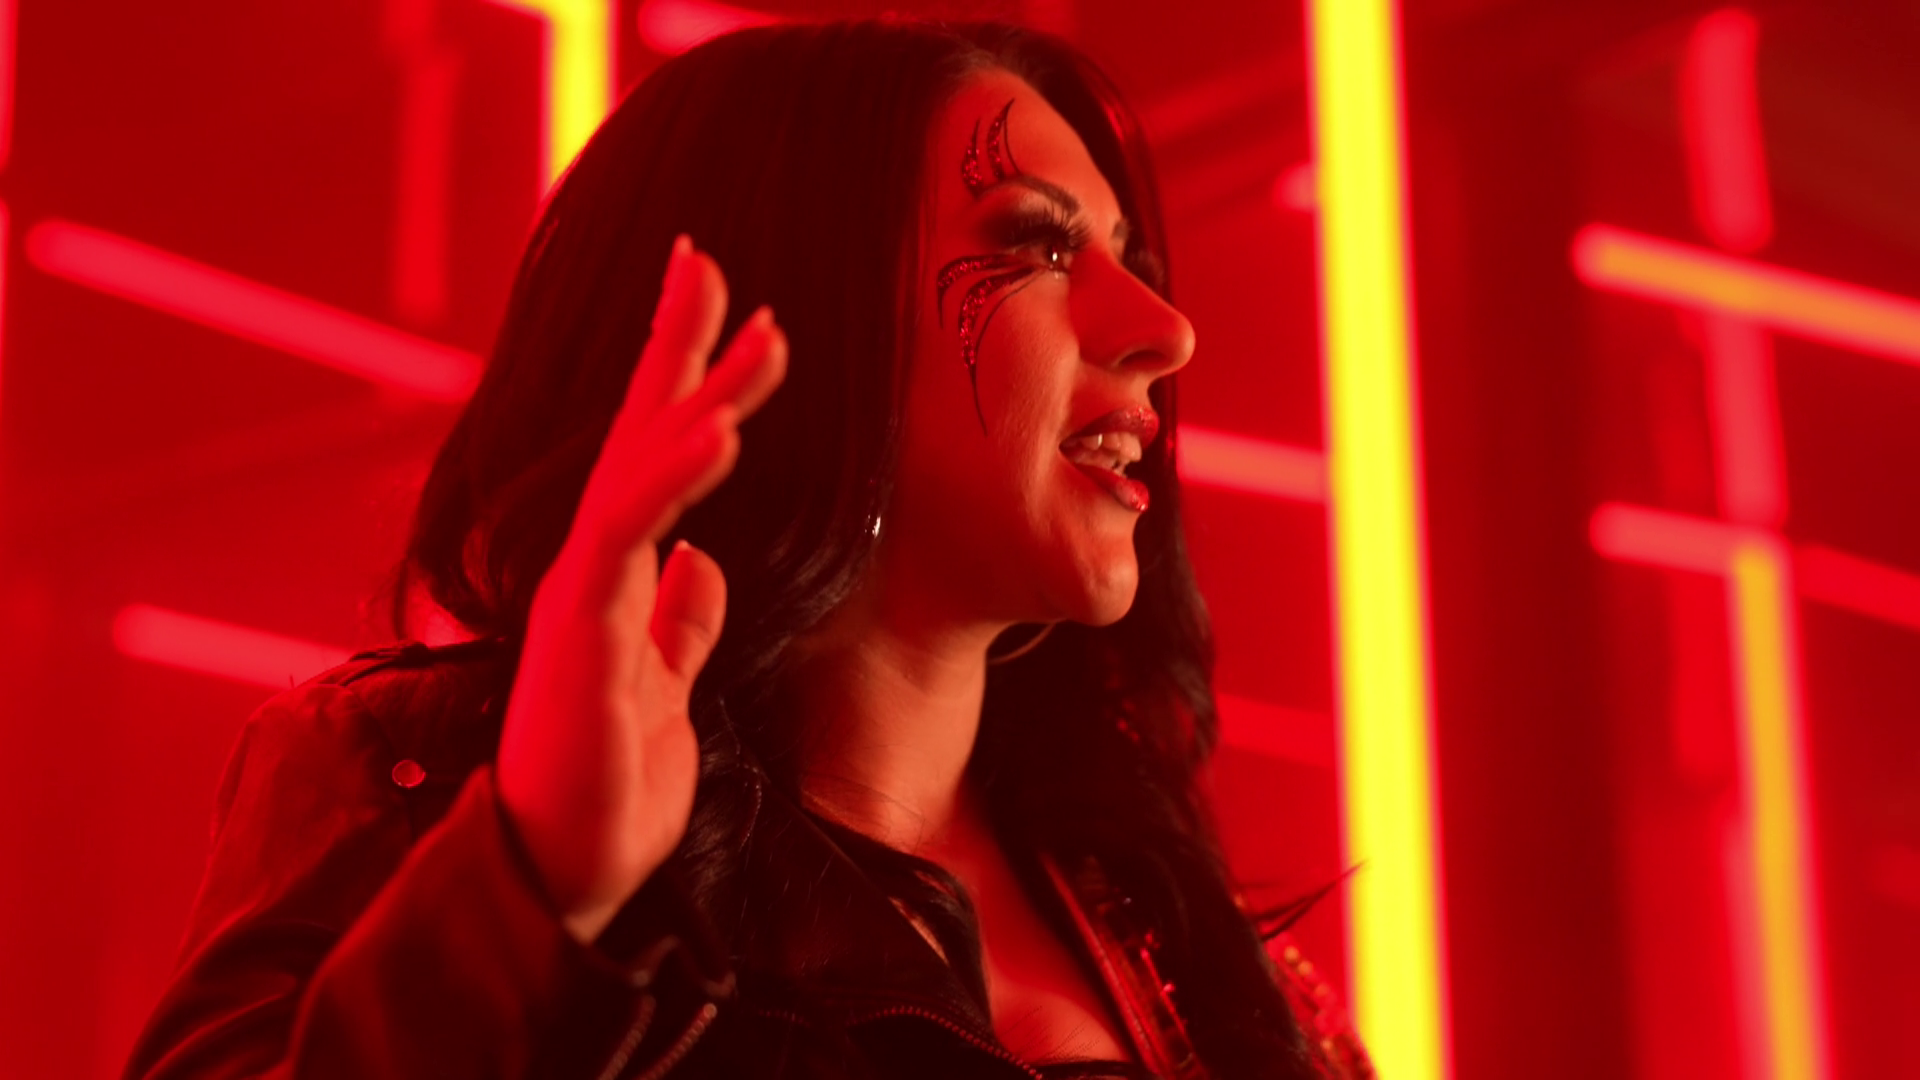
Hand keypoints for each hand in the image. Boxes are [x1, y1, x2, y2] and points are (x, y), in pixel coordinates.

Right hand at [496, 236, 786, 942]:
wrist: (566, 878)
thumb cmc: (611, 790)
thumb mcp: (670, 694)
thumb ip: (679, 626)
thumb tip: (702, 565)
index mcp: (621, 579)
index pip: (653, 459)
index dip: (683, 379)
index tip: (724, 308)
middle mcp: (596, 573)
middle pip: (637, 438)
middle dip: (677, 348)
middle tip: (708, 261)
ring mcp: (583, 599)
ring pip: (636, 473)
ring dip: (695, 396)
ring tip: (755, 333)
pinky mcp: (580, 637)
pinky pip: (626, 540)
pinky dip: (670, 479)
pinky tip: (717, 429)